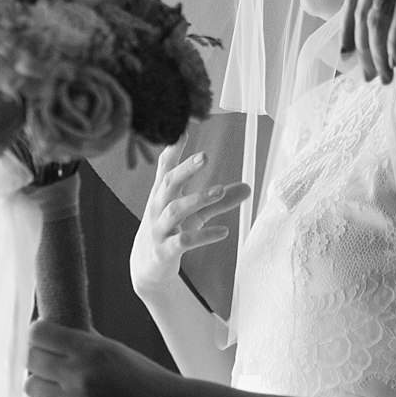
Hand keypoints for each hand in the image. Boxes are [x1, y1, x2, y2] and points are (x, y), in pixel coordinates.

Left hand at [26, 319, 191, 396]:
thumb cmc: (143, 378)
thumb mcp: (115, 350)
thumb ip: (82, 344)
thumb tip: (51, 335)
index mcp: (92, 350)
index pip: (39, 334)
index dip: (38, 333)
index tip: (42, 336)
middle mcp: (80, 376)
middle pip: (31, 359)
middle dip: (37, 357)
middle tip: (48, 359)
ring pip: (30, 386)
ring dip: (39, 382)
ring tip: (53, 382)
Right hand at [131, 143, 250, 299]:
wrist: (147, 268)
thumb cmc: (171, 231)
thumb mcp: (195, 214)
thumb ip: (220, 201)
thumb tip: (248, 187)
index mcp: (163, 194)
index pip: (166, 167)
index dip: (173, 148)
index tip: (181, 128)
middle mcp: (158, 207)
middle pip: (169, 183)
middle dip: (186, 169)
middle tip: (204, 156)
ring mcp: (159, 229)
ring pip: (176, 210)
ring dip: (197, 199)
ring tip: (219, 191)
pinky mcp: (165, 250)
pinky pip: (184, 241)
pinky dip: (204, 236)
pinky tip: (223, 232)